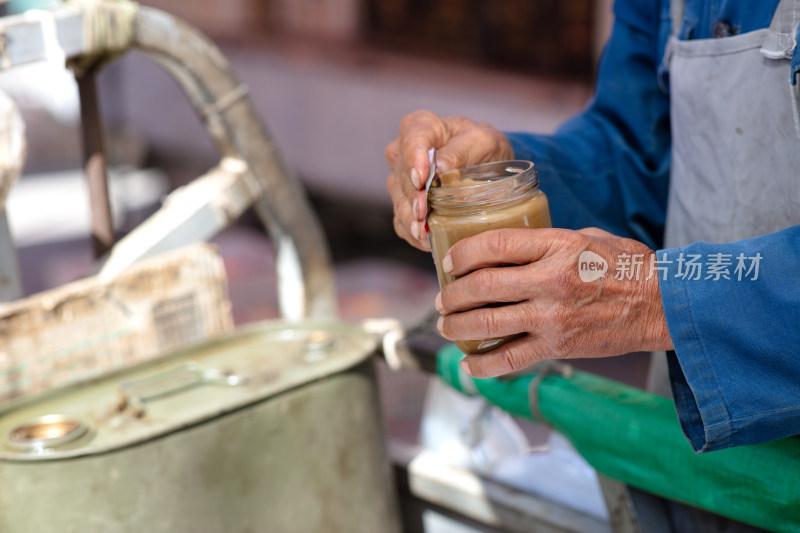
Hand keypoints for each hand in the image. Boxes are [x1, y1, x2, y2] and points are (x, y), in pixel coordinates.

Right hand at [385, 110, 511, 250]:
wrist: (486, 165)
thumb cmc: (482, 147)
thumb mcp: (483, 141)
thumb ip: (461, 151)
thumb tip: (442, 168)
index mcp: (421, 127)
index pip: (411, 138)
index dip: (413, 159)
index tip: (421, 178)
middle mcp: (404, 153)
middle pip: (402, 174)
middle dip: (413, 195)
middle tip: (424, 212)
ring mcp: (401, 180)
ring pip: (399, 200)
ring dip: (410, 218)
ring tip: (423, 232)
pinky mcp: (404, 204)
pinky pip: (401, 221)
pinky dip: (412, 232)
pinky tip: (425, 240)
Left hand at [435, 227, 673, 377]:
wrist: (663, 304)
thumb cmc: (627, 266)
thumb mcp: (588, 236)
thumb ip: (547, 241)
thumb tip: (511, 247)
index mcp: (557, 246)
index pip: (493, 245)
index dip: (462, 254)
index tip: (450, 261)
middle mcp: (550, 281)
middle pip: (481, 286)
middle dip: (452, 294)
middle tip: (442, 299)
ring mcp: (552, 317)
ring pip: (487, 324)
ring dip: (457, 327)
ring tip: (446, 327)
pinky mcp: (558, 346)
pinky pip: (510, 359)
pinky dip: (484, 366)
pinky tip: (469, 365)